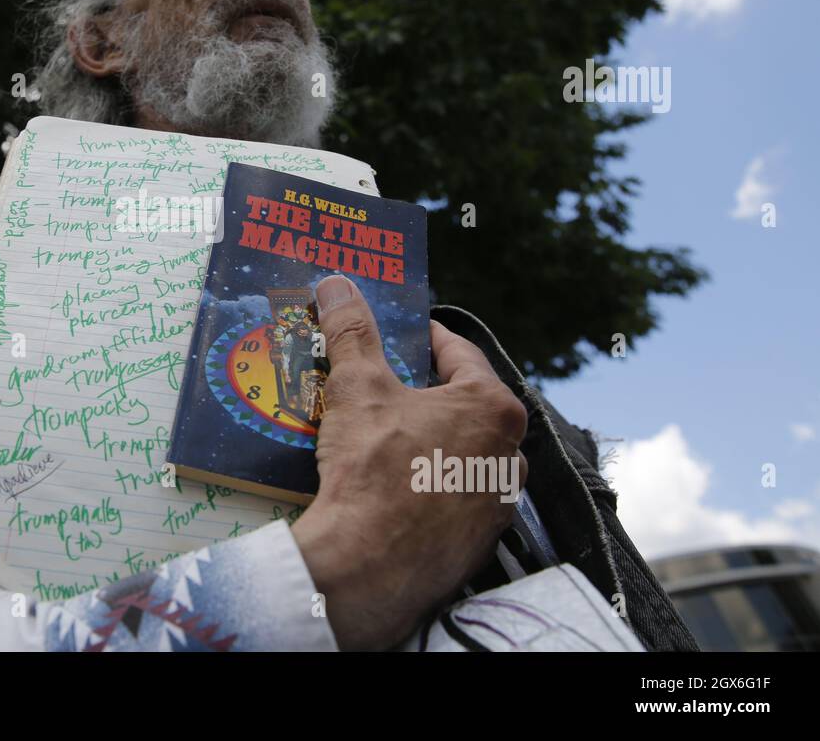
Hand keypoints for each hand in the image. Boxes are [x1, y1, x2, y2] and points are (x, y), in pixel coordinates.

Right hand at [291, 275, 528, 649]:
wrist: (368, 564)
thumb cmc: (373, 468)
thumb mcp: (357, 387)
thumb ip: (351, 331)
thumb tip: (337, 284)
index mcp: (494, 407)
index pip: (458, 353)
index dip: (422, 337)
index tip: (399, 333)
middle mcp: (511, 454)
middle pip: (463, 405)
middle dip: (423, 393)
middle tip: (383, 386)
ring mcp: (498, 503)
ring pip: (461, 453)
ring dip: (428, 440)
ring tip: (382, 437)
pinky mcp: (479, 542)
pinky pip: (454, 497)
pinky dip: (428, 484)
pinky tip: (390, 485)